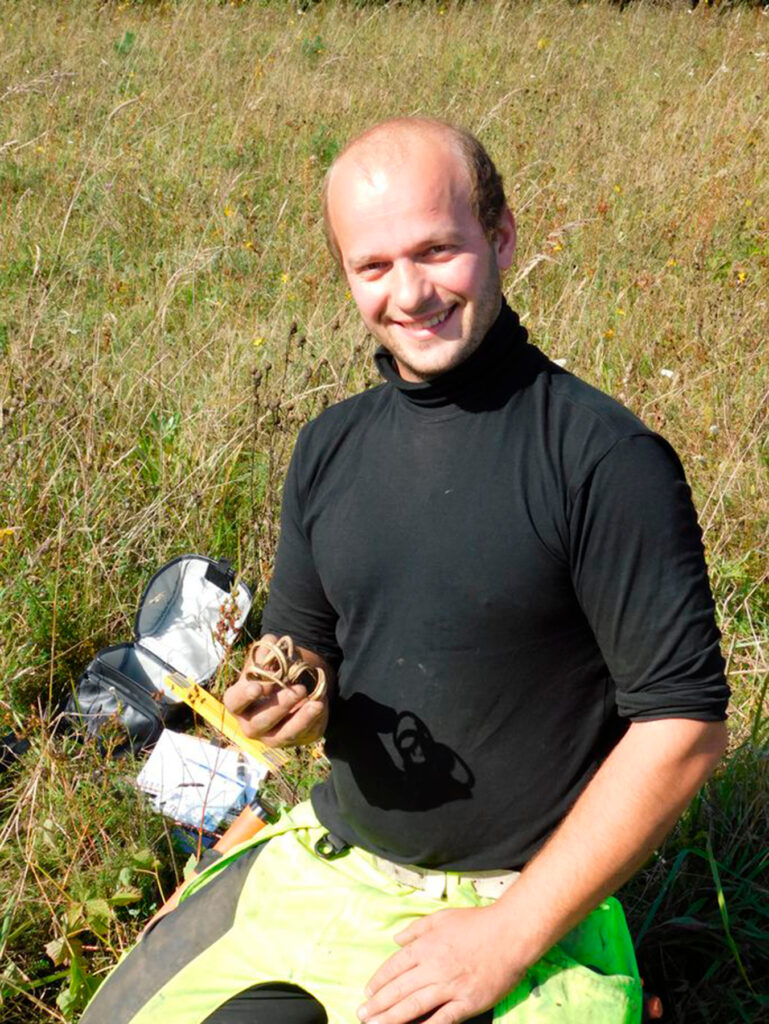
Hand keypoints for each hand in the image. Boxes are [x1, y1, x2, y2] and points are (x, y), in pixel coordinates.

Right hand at [223, 634, 329, 746]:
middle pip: (258, 723)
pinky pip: (302, 734)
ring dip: (300, 719)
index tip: (258, 687)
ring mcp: (270, 736)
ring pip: (282, 735)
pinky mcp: (292, 740)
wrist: (298, 682)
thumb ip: (267, 649)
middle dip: (279, 707)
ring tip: (316, 703)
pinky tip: (321, 705)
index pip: (234, 702)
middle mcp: (250, 723)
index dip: (244, 696)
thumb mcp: (271, 657)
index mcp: (239, 701)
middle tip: (300, 689)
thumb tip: (270, 642)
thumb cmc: (276, 671)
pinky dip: (313, 720)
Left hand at [358, 905, 523, 1023]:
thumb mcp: (442, 917)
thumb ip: (416, 928)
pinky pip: (442, 1019)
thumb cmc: (476, 922)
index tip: (368, 993)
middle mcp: (434, 967)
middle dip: (378, 1005)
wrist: (510, 933)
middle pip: (399, 989)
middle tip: (362, 1015)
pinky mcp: (467, 1002)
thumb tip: (396, 938)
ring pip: (414, 1006)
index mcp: (426, 946)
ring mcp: (450, 987)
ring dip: (391, 1018)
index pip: (395, 966)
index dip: (379, 981)